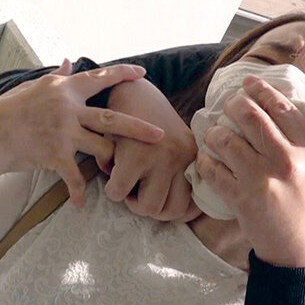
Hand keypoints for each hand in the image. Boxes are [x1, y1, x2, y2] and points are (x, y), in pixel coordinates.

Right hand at [0, 60, 164, 206]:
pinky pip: (75, 177)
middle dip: (139, 127)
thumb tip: (69, 61)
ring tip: (113, 171)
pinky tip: (81, 204)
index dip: (122, 75)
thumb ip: (56, 77)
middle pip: (112, 118)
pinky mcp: (55, 154)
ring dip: (109, 160)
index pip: (99, 78)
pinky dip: (78, 192)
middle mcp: (67, 108)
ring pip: (101, 147)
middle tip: (160, 134)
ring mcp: (62, 132)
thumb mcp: (33, 88)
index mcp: (64, 89)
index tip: (142, 74)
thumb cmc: (9, 111)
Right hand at [104, 78, 199, 220]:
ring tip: (125, 181)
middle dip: (148, 207)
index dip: (170, 212)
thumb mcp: (174, 145)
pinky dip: (112, 188)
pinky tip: (112, 169)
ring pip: (147, 208)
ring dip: (130, 200)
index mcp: (192, 158)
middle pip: (169, 212)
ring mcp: (159, 157)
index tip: (156, 202)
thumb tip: (182, 217)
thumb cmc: (149, 122)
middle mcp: (181, 158)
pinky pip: (119, 192)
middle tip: (136, 190)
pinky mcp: (134, 154)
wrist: (130, 87)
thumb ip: (179, 176)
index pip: (190, 206)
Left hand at [196, 75, 304, 266]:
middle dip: (235, 104)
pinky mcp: (240, 199)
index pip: (283, 109)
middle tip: (230, 104)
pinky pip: (213, 171)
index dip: (263, 91)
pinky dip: (205, 161)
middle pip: (250, 118)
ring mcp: (260, 180)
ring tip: (215, 131)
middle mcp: (286, 161)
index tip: (250, 83)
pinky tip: (205, 157)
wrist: (301, 253)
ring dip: (216, 131)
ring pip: (227, 141)